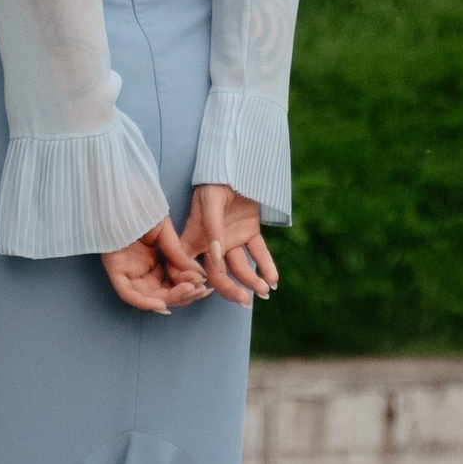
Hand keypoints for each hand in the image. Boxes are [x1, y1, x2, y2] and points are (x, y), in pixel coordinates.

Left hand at [100, 216, 209, 314]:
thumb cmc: (141, 207)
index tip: (204, 285)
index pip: (171, 283)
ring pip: (148, 296)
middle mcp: (140, 271)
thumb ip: (178, 254)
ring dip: (170, 298)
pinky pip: (128, 293)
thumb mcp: (165, 232)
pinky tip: (163, 304)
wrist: (121, 193)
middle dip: (183, 294)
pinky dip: (144, 302)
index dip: (188, 286)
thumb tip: (199, 275)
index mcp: (152, 262)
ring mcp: (126, 272)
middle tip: (200, 290)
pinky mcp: (114, 271)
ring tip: (189, 291)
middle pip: (162, 292)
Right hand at [180, 183, 277, 305]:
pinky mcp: (249, 232)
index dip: (193, 283)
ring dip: (252, 281)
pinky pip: (258, 253)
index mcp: (195, 238)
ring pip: (240, 267)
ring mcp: (232, 239)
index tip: (204, 293)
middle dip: (230, 289)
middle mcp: (212, 244)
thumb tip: (215, 259)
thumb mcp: (210, 201)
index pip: (188, 268)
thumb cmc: (215, 181)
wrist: (237, 163)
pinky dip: (267, 266)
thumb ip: (212, 229)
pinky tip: (274, 280)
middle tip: (244, 300)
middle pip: (218, 274)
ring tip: (265, 291)